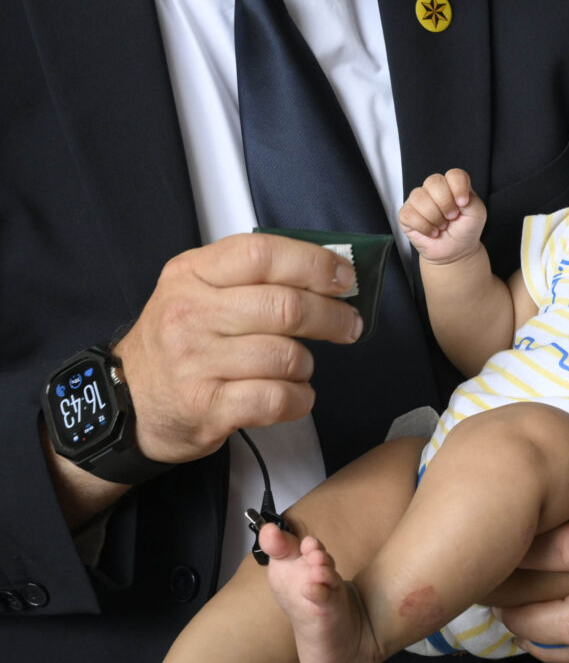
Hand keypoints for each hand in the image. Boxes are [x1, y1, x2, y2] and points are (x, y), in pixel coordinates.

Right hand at [115, 234, 363, 464]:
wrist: (125, 401)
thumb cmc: (179, 342)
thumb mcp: (197, 291)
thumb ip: (253, 278)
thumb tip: (331, 273)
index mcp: (191, 275)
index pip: (261, 254)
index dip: (313, 263)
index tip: (344, 277)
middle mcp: (189, 314)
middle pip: (286, 307)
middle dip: (332, 317)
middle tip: (349, 326)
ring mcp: (195, 363)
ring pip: (287, 356)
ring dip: (308, 364)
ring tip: (298, 366)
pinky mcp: (207, 408)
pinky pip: (278, 399)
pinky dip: (300, 398)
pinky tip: (293, 394)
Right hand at [398, 169, 486, 264]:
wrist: (455, 251)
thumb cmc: (465, 230)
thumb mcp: (477, 214)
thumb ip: (471, 199)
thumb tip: (456, 196)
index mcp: (453, 185)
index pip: (454, 174)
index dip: (459, 187)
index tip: (463, 204)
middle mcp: (434, 189)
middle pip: (434, 182)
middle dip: (446, 204)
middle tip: (452, 217)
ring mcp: (418, 200)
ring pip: (420, 198)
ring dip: (435, 217)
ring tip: (442, 226)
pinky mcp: (406, 214)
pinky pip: (410, 214)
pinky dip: (425, 227)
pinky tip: (432, 232)